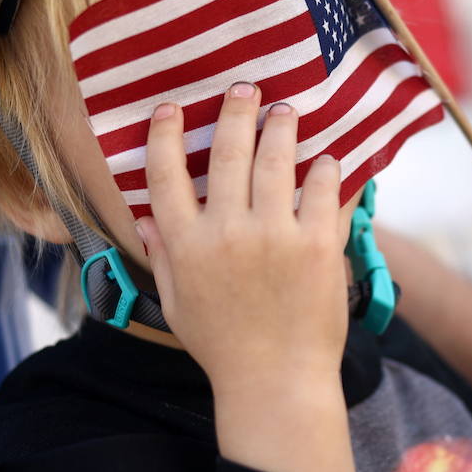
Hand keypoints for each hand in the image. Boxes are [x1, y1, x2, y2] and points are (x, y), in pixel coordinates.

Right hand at [136, 82, 358, 471]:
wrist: (276, 381)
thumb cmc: (223, 347)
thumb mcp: (176, 304)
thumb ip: (163, 257)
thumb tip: (145, 218)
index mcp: (186, 244)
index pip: (165, 174)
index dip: (166, 134)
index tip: (172, 109)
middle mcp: (226, 232)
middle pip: (226, 153)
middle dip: (235, 112)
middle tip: (245, 90)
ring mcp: (274, 236)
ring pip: (275, 160)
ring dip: (280, 127)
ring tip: (285, 112)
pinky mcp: (317, 244)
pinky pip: (321, 190)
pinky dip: (324, 169)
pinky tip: (325, 159)